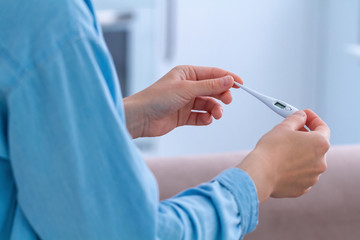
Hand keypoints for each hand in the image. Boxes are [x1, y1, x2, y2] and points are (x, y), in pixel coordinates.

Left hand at [123, 65, 241, 137]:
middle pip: (212, 89)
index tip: (241, 84)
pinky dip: (205, 118)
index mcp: (187, 73)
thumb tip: (229, 80)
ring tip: (217, 115)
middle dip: (221, 95)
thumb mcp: (186, 89)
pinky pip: (200, 116)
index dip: (228, 78)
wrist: (140, 118)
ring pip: (208, 104)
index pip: (213, 73)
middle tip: (227, 101)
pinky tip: (206, 120)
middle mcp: (187, 86)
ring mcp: (185, 102)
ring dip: (215, 109)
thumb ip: (209, 86)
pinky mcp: (183, 116)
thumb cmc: (158, 98)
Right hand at [237, 109, 329, 202]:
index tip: (304, 116)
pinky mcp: (302, 188)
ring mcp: (313, 177)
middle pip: (316, 146)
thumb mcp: (283, 127)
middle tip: (291, 131)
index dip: (313, 119)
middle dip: (305, 137)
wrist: (259, 174)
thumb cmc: (271, 151)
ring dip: (299, 154)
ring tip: (282, 150)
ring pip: (308, 161)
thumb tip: (300, 117)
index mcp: (320, 144)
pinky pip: (301, 175)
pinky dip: (294, 169)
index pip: (323, 127)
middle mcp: (321, 162)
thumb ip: (296, 119)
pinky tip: (281, 164)